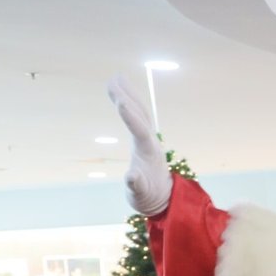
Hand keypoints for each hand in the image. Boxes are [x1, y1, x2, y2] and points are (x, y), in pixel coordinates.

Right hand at [107, 76, 172, 216]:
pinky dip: (129, 104)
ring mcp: (147, 139)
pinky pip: (137, 117)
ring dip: (128, 95)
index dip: (130, 118)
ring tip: (115, 78)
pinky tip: (122, 96)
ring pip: (139, 112)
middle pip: (140, 114)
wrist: (162, 197)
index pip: (139, 131)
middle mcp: (150, 142)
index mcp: (148, 153)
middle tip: (113, 79)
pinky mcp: (143, 140)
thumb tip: (131, 177)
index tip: (121, 102)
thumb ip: (136, 185)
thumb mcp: (140, 194)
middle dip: (127, 97)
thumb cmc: (149, 197)